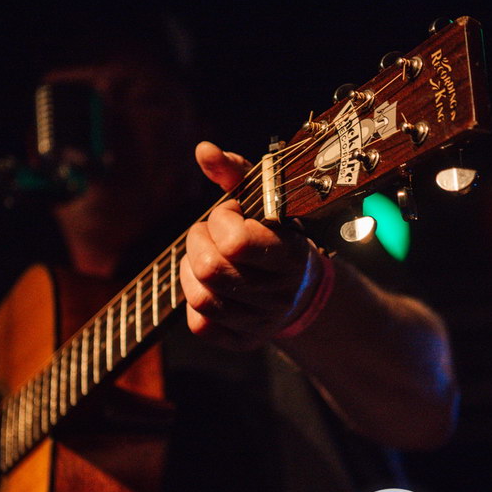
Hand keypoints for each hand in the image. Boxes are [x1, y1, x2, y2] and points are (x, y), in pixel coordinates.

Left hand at [180, 142, 321, 349]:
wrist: (300, 291)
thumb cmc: (277, 235)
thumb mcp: (266, 200)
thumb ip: (235, 172)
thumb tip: (203, 150)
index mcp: (291, 257)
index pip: (237, 243)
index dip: (222, 221)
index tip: (231, 212)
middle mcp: (279, 296)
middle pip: (211, 270)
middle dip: (198, 240)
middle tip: (209, 232)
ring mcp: (260, 323)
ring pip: (200, 298)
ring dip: (190, 268)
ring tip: (204, 255)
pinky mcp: (242, 341)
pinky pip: (199, 324)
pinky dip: (194, 300)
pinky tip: (207, 284)